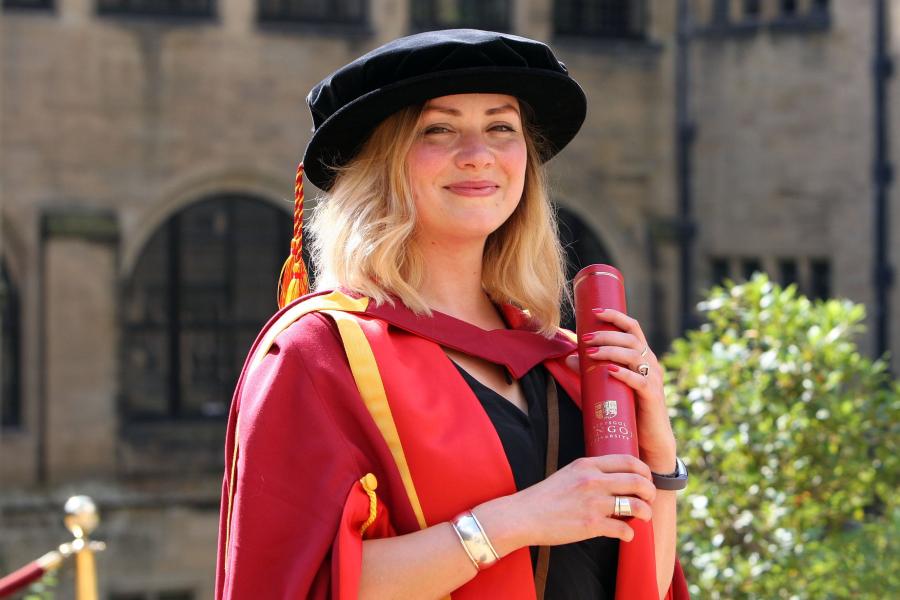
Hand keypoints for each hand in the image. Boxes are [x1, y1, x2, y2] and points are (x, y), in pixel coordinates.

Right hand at [476, 455, 655, 552]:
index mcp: (588, 465)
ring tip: (643, 517)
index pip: (629, 461)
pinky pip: (623, 529)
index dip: (644, 471)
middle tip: (649, 499)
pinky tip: (625, 534)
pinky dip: (629, 534)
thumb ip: (593, 472)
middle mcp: (593, 481)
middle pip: (638, 481)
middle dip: (650, 492)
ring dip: (646, 513)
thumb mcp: (569, 473)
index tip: (646, 480)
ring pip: (636, 506)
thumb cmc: (546, 496)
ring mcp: (593, 503)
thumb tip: (618, 479)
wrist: (524, 515)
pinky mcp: (591, 525)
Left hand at [565, 309, 676, 472]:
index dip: (616, 316)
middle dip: (607, 335)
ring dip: (611, 351)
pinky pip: (639, 380)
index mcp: (642, 356)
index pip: (633, 327)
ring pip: (634, 355)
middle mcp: (650, 363)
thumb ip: (590, 372)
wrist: (647, 440)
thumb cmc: (627, 410)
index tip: (596, 311)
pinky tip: (609, 370)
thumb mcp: (608, 386)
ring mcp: (653, 379)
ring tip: (591, 353)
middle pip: (631, 338)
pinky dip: (623, 373)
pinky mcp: (652, 396)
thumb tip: (568, 358)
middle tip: (587, 338)